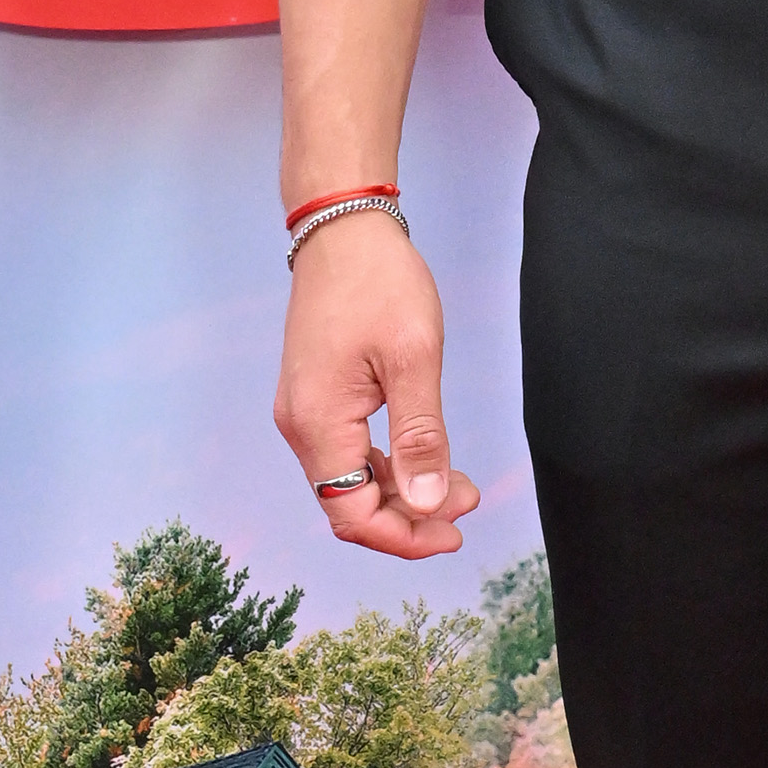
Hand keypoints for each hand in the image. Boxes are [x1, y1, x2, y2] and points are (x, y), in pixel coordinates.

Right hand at [274, 221, 481, 562]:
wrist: (343, 230)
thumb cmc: (379, 283)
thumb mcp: (413, 359)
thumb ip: (420, 438)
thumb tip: (427, 505)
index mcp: (318, 423)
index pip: (352, 515)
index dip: (403, 537)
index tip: (454, 532)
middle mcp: (301, 426)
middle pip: (348, 506)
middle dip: (409, 517)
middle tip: (466, 505)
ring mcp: (305, 411)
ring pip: (350, 482)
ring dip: (402, 493)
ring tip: (457, 486)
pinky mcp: (318, 397)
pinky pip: (348, 454)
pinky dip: (388, 466)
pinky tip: (425, 459)